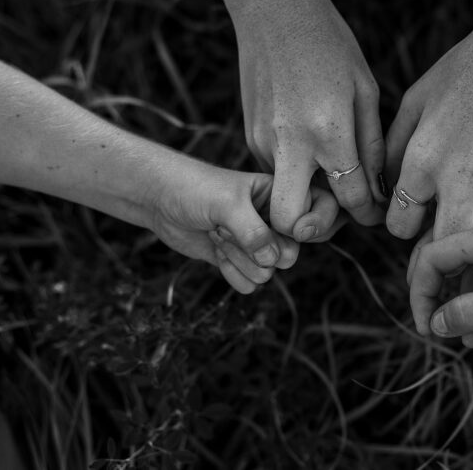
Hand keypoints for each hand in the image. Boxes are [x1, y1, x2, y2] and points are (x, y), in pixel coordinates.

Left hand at [147, 154, 340, 293]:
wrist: (159, 198)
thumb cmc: (195, 188)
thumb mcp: (227, 204)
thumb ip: (254, 232)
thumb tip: (273, 263)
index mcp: (281, 196)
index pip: (313, 218)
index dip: (303, 229)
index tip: (284, 228)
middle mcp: (273, 221)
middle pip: (289, 255)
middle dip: (257, 249)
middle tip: (231, 226)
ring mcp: (256, 243)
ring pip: (267, 273)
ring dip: (238, 259)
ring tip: (219, 233)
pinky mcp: (237, 261)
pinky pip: (249, 284)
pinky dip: (231, 273)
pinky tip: (215, 251)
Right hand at [221, 0, 385, 235]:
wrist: (274, 9)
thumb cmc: (330, 43)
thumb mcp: (364, 89)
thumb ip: (370, 145)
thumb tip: (376, 190)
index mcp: (328, 130)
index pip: (350, 198)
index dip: (369, 213)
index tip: (377, 210)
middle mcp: (290, 143)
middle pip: (291, 221)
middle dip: (317, 228)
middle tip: (338, 212)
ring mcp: (263, 141)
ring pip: (281, 196)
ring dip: (306, 196)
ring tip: (331, 173)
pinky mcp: (249, 135)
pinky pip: (273, 172)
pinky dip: (293, 173)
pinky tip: (311, 149)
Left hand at [386, 0, 472, 345]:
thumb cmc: (460, 74)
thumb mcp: (412, 104)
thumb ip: (391, 153)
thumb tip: (385, 195)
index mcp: (422, 160)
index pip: (399, 225)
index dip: (401, 222)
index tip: (409, 213)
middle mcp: (460, 179)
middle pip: (442, 249)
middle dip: (433, 250)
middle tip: (432, 240)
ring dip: (470, 230)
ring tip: (466, 212)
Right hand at [407, 213, 472, 337]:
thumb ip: (467, 314)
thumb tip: (434, 323)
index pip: (431, 254)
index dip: (419, 292)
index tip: (425, 329)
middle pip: (443, 254)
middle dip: (433, 291)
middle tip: (433, 327)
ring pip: (467, 268)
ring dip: (459, 302)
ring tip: (465, 340)